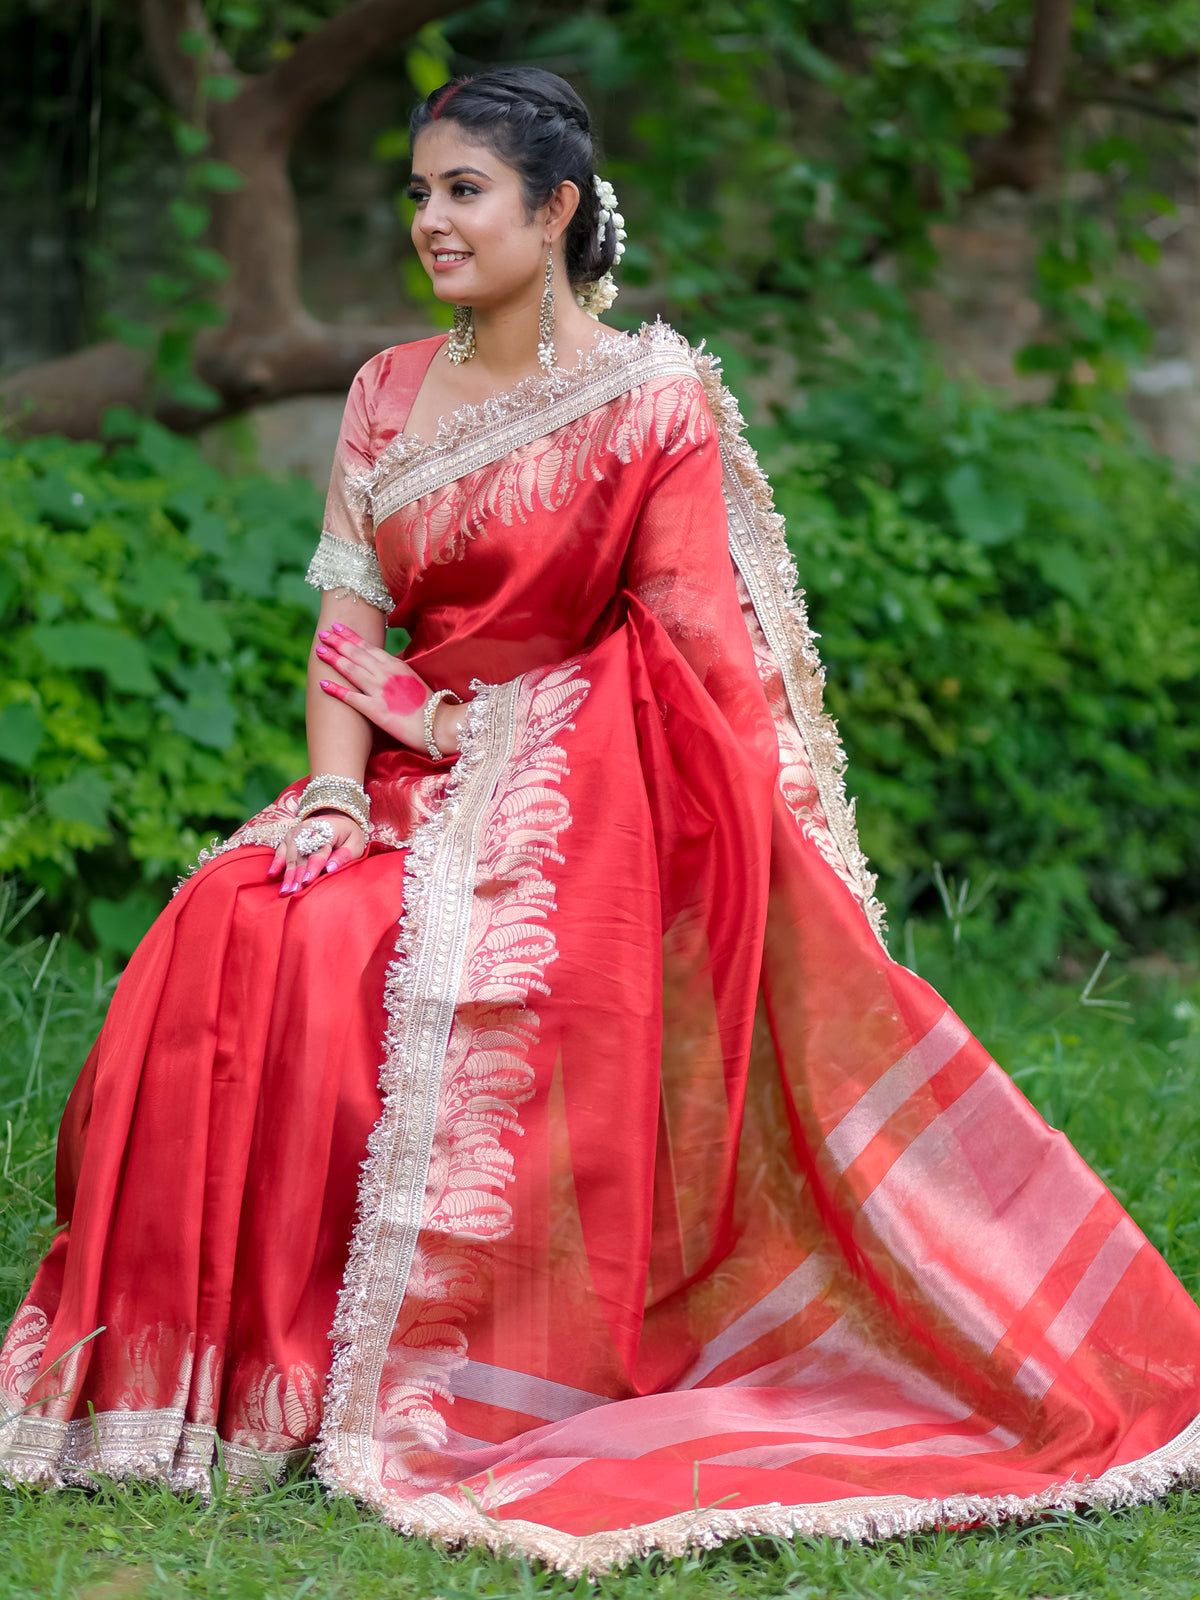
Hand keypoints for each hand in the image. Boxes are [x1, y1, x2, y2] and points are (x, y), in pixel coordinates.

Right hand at [266, 810, 366, 893]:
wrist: (339, 818)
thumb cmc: (349, 836)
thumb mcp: (356, 844)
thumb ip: (345, 855)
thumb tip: (330, 868)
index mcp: (328, 830)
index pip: (319, 851)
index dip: (313, 867)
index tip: (307, 881)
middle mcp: (310, 828)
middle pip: (302, 854)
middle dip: (297, 874)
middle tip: (293, 892)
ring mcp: (297, 831)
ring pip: (290, 854)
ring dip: (287, 873)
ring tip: (285, 891)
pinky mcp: (290, 836)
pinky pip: (281, 849)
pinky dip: (277, 862)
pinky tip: (272, 874)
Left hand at [314, 622, 463, 753]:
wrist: (438, 724)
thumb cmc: (429, 705)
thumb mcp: (413, 679)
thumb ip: (397, 670)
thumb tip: (386, 662)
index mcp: (395, 665)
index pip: (368, 646)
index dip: (350, 636)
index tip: (337, 627)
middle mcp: (385, 673)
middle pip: (356, 654)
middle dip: (337, 642)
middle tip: (323, 634)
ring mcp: (379, 690)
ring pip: (350, 670)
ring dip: (333, 659)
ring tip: (319, 650)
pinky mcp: (375, 710)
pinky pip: (351, 697)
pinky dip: (335, 689)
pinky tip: (322, 683)